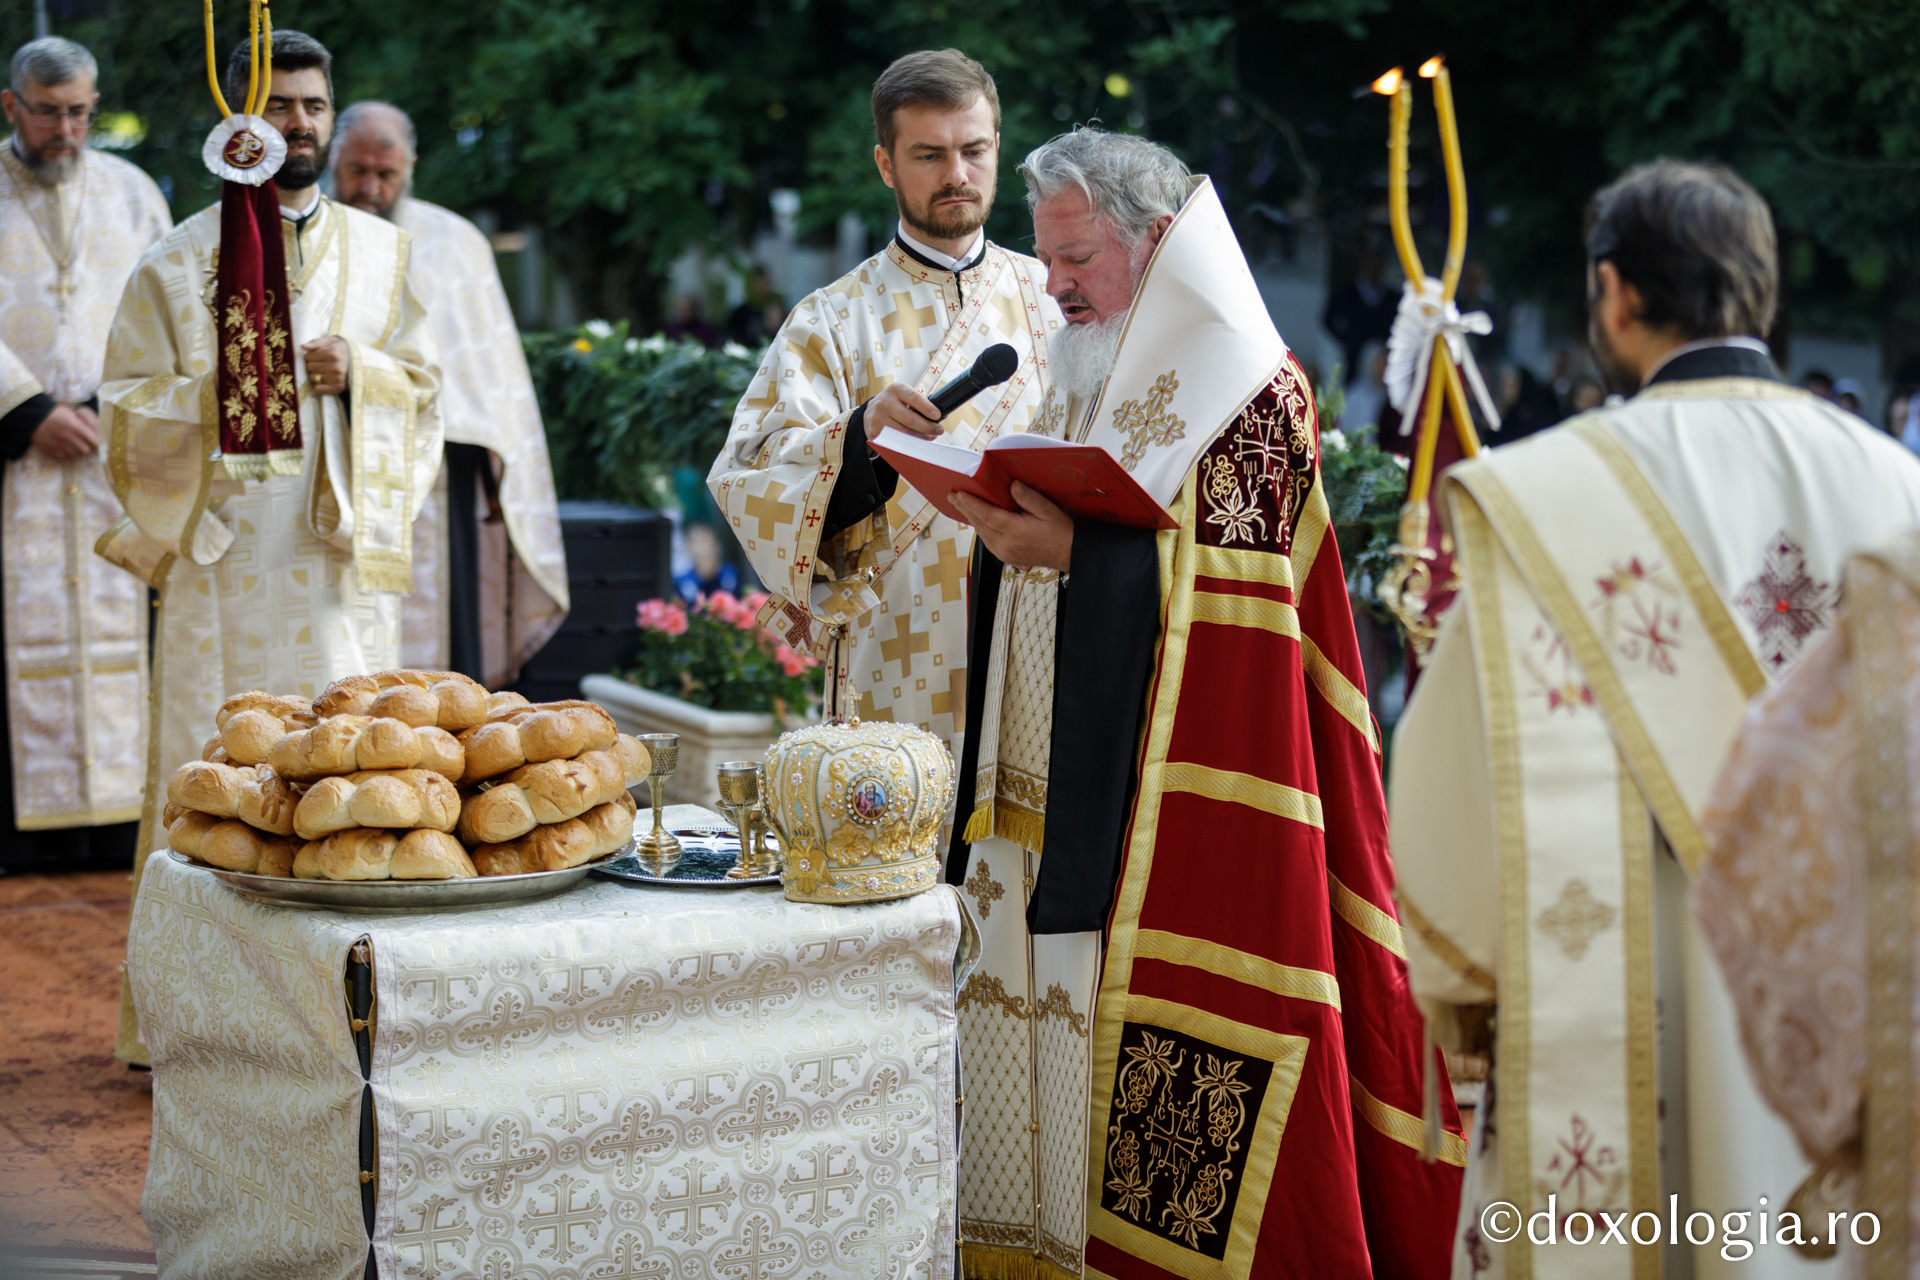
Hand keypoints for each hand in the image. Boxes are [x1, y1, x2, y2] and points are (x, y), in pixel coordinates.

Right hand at [31, 403, 98, 461]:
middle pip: (85, 450)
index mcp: (74, 425)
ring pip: (75, 455)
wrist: (32, 416)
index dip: (97, 442)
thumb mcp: (70, 413)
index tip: (97, 442)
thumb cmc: (53, 413)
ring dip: (77, 452)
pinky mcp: (50, 450)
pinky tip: (66, 450)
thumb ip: (82, 422)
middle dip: (87, 448)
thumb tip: (96, 429)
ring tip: (74, 446)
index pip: (94, 440)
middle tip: (84, 444)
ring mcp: (58, 444)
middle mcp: (67, 436)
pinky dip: (67, 456)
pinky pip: (64, 459)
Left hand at [302, 335, 350, 395]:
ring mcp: (336, 378)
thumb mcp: (332, 341)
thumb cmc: (343, 350)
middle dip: (314, 364)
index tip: (319, 355)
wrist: (361, 362)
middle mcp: (335, 367)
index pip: (308, 356)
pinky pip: (318, 389)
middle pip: (309, 367)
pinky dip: (319, 385)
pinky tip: (326, 380)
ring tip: (326, 371)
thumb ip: (316, 342)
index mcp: (332, 353)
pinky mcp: (338, 388)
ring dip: (316, 374)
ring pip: (312, 378)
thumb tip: (303, 347)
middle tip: (323, 363)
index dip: (312, 355)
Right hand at [865, 381, 942, 440]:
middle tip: (939, 430)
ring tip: (930, 436)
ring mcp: (878, 418)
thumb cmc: (893, 403)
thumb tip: (936, 417)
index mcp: (895, 389)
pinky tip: (916, 442)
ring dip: (921, 437)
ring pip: (904, 433)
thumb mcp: (902, 396)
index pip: (913, 398)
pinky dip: (909, 444)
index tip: (937, 416)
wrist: (870, 411)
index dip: (927, 408)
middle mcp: (885, 402)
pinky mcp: (874, 432)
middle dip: (928, 427)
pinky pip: (896, 441)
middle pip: (910, 419)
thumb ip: (917, 403)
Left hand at [951, 482, 1072, 572]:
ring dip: (971, 518)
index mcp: (1015, 532)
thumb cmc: (1061, 532)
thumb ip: (1029, 497)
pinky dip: (981, 529)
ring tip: (961, 505)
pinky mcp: (1007, 557)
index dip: (971, 503)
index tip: (959, 493)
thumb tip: (1012, 486)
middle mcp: (1006, 544)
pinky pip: (988, 541)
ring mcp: (1005, 553)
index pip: (987, 514)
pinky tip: (978, 520)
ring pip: (982, 533)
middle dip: (965, 508)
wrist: (1069, 554)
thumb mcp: (1048, 510)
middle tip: (952, 496)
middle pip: (980, 523)